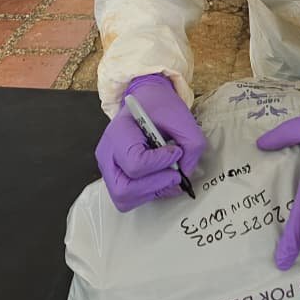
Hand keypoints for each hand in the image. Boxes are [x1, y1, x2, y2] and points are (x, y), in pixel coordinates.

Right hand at [96, 74, 205, 211]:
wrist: (147, 101)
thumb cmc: (160, 107)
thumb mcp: (182, 117)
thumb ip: (192, 145)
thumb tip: (185, 173)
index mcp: (118, 132)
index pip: (135, 164)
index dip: (160, 163)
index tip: (176, 151)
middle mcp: (106, 153)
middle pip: (123, 189)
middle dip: (155, 186)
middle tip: (175, 173)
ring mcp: (107, 167)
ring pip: (124, 198)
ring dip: (152, 192)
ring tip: (168, 175)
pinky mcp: (114, 176)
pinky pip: (128, 198)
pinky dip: (147, 193)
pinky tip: (159, 178)